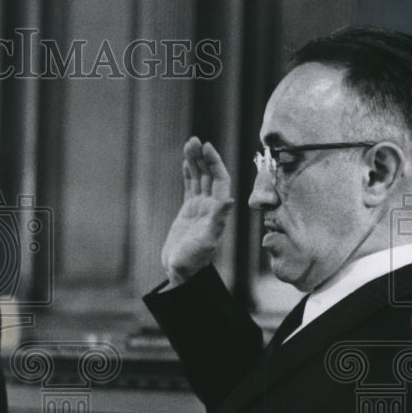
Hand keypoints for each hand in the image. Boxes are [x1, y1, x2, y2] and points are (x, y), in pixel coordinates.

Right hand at [160, 137, 234, 286]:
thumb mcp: (207, 239)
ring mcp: (200, 208)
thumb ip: (218, 220)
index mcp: (217, 210)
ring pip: (198, 178)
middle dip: (202, 157)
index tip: (206, 147)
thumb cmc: (194, 260)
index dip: (214, 162)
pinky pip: (190, 187)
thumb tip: (229, 200)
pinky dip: (188, 174)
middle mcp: (211, 206)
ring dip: (195, 161)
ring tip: (188, 144)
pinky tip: (186, 162)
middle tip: (194, 140)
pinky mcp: (188, 211)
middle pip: (209, 175)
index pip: (219, 179)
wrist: (182, 272)